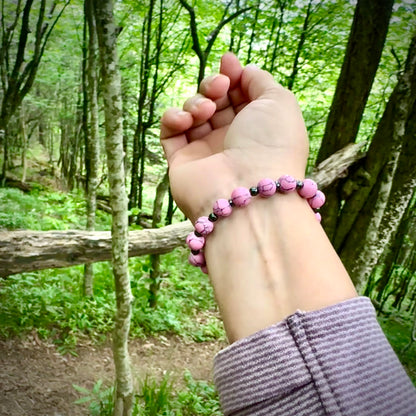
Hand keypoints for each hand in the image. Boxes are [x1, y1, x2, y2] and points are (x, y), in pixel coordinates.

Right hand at [160, 53, 308, 221]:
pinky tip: (186, 121)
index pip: (240, 95)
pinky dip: (173, 118)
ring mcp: (206, 151)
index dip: (233, 76)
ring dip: (196, 102)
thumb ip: (260, 80)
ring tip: (205, 111)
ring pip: (192, 112)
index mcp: (257, 127)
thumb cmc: (269, 145)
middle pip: (215, 101)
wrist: (246, 190)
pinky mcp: (182, 162)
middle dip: (214, 86)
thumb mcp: (278, 101)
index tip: (228, 61)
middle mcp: (232, 139)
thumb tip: (241, 70)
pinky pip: (170, 132)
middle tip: (219, 87)